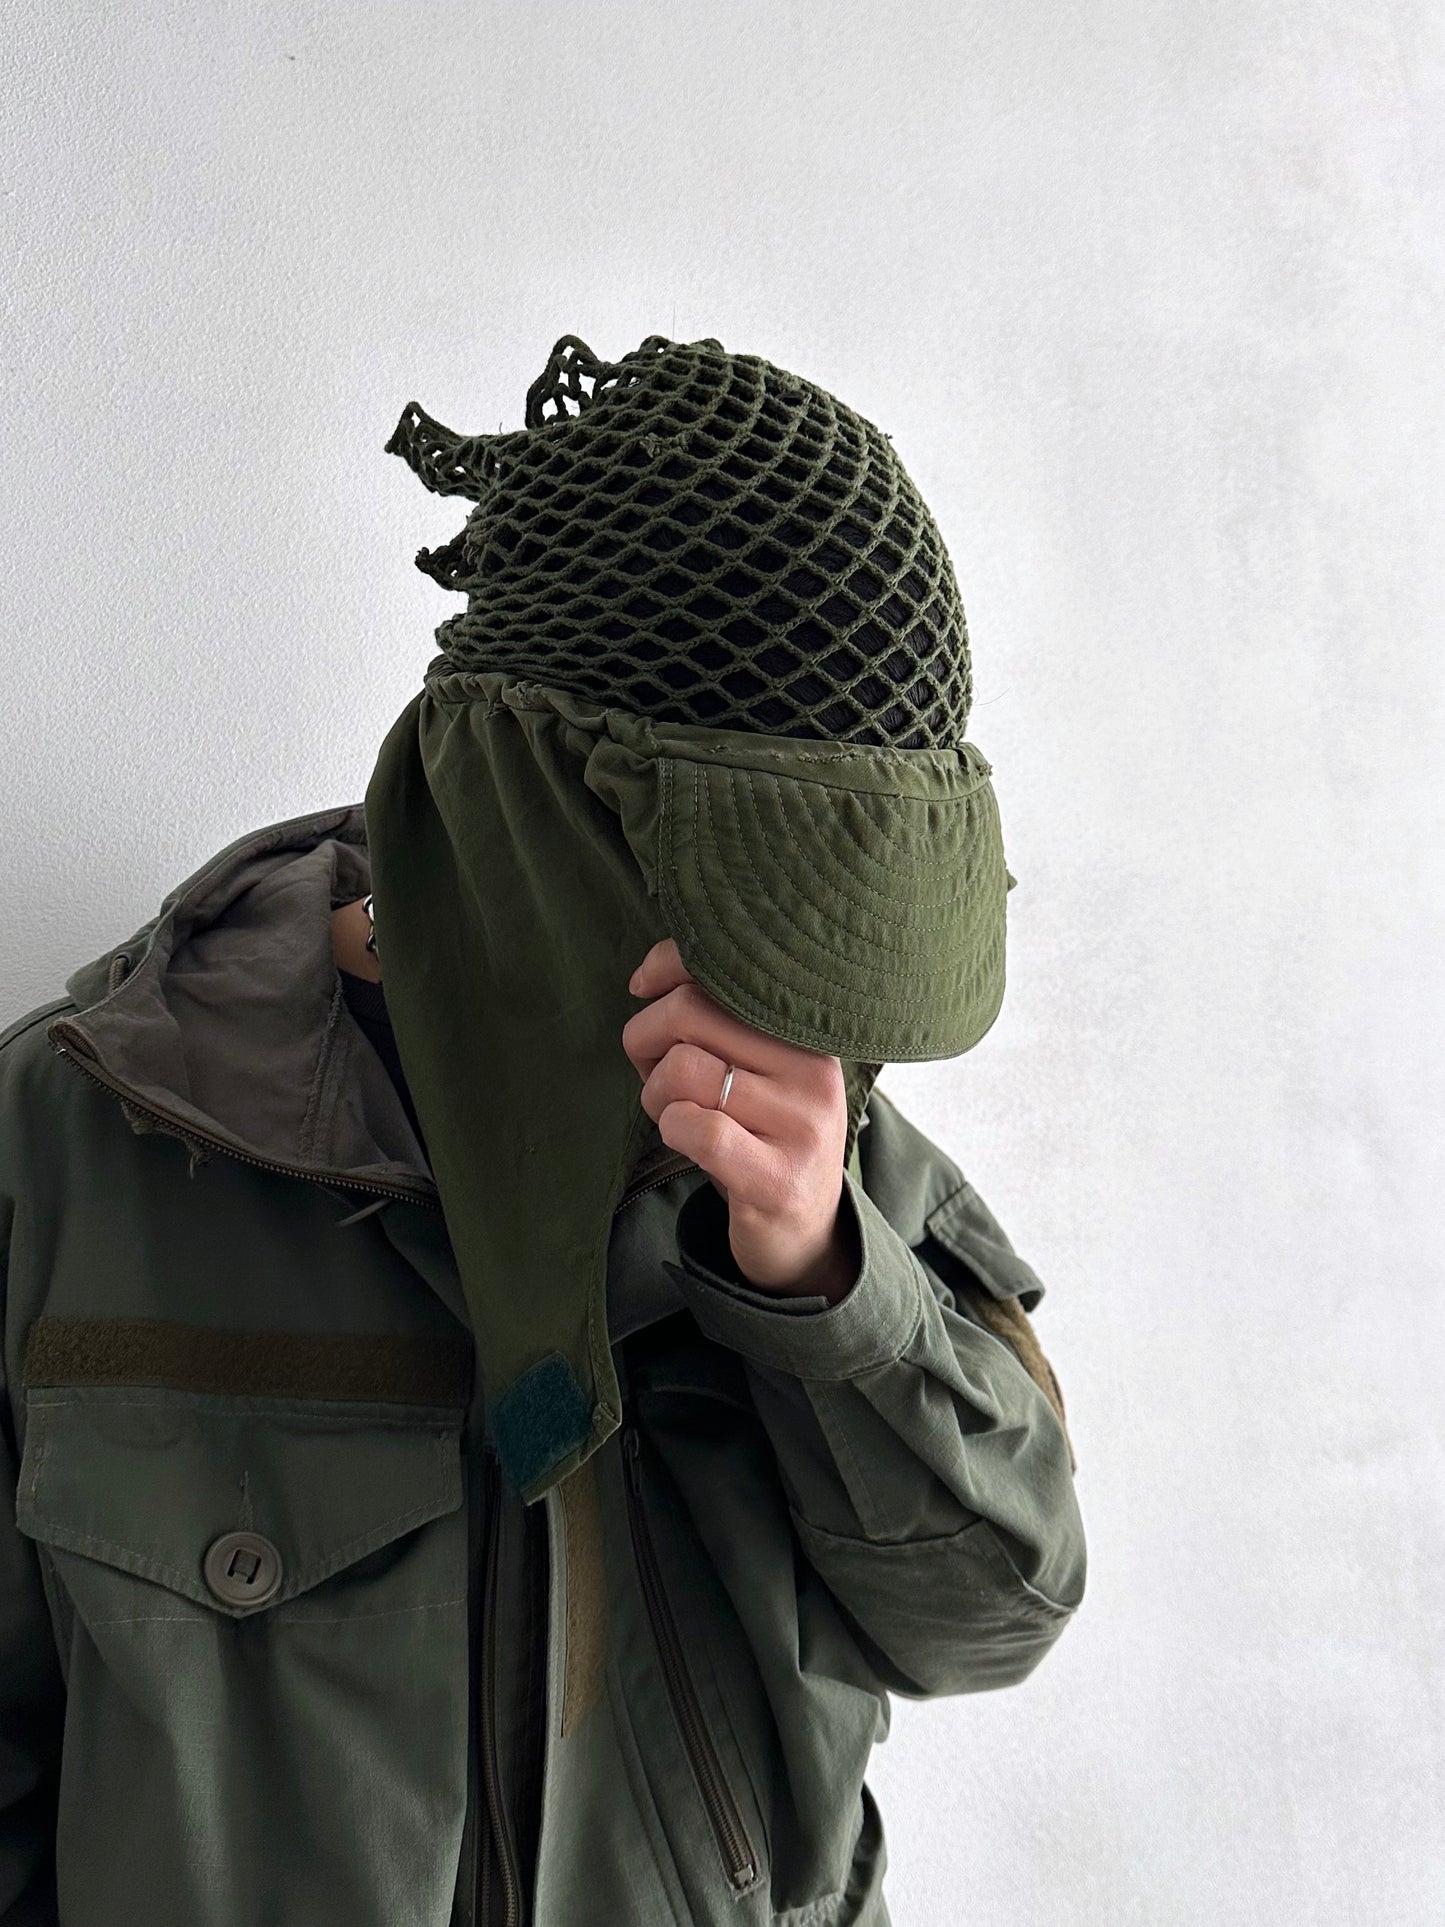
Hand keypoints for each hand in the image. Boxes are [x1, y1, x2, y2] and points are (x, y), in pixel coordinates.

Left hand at [621, 937, 860, 1303]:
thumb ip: (715, 1020)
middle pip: (692, 1013)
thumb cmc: (761, 1138)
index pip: (729, 968)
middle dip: (646, 1038)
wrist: (806, 1232)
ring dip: (656, 1094)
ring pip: (684, 1071)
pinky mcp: (776, 1179)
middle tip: (652, 1071)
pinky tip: (685, 1139)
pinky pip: (698, 1129)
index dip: (669, 964)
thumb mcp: (756, 1069)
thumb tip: (647, 978)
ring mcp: (800, 1126)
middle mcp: (812, 1072)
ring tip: (674, 1113)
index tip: (642, 986)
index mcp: (806, 1035)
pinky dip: (672, 1128)